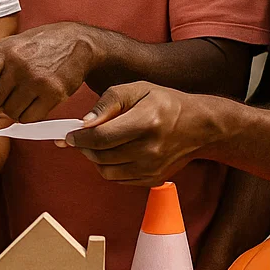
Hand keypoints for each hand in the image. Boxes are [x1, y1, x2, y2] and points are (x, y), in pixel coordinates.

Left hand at [0, 23, 96, 121]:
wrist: (78, 43)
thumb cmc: (40, 46)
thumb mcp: (13, 45)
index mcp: (4, 51)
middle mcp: (19, 65)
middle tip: (10, 93)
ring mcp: (36, 79)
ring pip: (11, 113)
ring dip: (15, 110)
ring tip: (27, 94)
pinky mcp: (53, 93)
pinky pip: (30, 118)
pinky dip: (30, 115)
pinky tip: (37, 101)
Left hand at [62, 81, 219, 185]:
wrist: (199, 127)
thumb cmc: (166, 104)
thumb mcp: (138, 90)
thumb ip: (108, 103)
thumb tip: (84, 123)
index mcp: (146, 122)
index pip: (101, 137)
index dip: (79, 138)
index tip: (69, 134)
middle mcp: (150, 149)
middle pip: (101, 156)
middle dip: (85, 147)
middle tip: (81, 138)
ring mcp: (152, 168)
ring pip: (107, 172)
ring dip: (96, 159)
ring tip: (99, 144)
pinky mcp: (153, 179)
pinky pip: (119, 179)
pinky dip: (110, 168)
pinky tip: (116, 153)